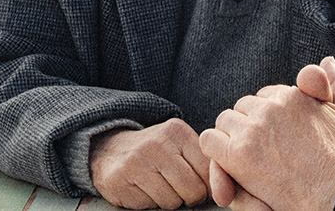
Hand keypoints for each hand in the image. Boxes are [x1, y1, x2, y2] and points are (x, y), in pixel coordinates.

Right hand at [90, 119, 211, 208]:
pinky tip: (142, 189)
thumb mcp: (178, 145)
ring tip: (158, 186)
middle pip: (193, 190)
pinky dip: (149, 203)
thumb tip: (225, 192)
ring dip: (168, 201)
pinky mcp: (121, 180)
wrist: (108, 150)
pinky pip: (150, 206)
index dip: (206, 185)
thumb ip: (202, 162)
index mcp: (177, 132)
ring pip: (172, 202)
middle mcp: (157, 144)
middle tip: (177, 187)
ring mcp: (137, 162)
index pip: (208, 171)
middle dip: (189, 197)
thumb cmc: (154, 152)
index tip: (197, 182)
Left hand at [200, 57, 334, 210]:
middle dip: (251, 124)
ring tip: (248, 157)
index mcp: (294, 95)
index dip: (272, 115)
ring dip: (233, 136)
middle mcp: (271, 108)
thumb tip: (327, 62)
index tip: (281, 135)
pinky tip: (229, 163)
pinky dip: (215, 150)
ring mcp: (253, 130)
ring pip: (226, 121)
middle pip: (244, 107)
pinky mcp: (238, 154)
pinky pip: (210, 141)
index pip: (267, 94)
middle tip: (264, 149)